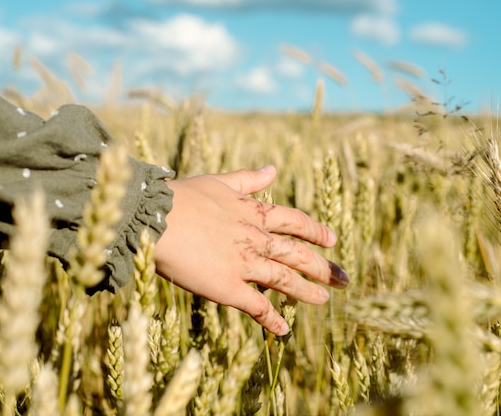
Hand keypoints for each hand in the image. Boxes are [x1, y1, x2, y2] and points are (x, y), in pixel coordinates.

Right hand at [154, 165, 348, 335]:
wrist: (156, 218)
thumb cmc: (182, 197)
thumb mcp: (219, 181)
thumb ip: (248, 179)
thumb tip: (273, 169)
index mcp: (254, 213)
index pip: (295, 222)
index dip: (316, 232)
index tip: (332, 241)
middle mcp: (256, 239)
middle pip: (298, 255)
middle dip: (324, 268)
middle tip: (344, 279)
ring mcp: (245, 264)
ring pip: (285, 281)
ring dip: (307, 292)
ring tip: (324, 301)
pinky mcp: (228, 288)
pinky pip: (257, 307)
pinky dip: (272, 318)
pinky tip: (284, 329)